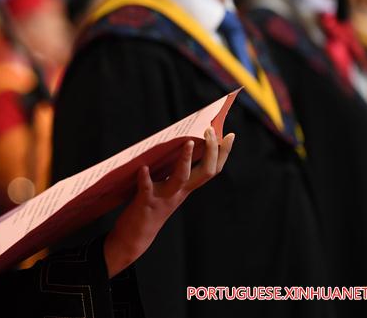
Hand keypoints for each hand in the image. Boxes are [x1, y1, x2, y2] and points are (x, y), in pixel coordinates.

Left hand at [103, 127, 233, 276]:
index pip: (212, 169)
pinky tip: (143, 167)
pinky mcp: (146, 202)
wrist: (136, 236)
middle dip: (211, 151)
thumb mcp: (167, 189)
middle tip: (211, 131)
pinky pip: (147, 188)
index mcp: (186, 188)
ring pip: (180, 179)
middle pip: (205, 173)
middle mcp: (180, 192)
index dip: (223, 153)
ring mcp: (164, 197)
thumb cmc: (151, 206)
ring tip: (188, 143)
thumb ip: (173, 172)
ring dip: (185, 161)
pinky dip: (145, 178)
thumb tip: (180, 146)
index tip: (230, 135)